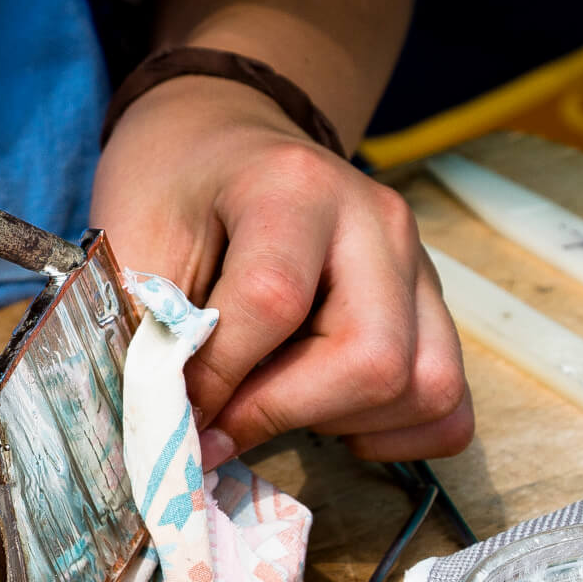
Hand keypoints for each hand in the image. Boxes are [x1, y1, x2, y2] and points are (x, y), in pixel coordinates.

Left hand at [92, 76, 473, 464]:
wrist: (219, 142)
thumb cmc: (171, 193)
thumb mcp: (133, 242)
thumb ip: (149, 333)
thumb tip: (170, 438)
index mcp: (293, 186)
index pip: (275, 302)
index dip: (219, 379)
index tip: (176, 411)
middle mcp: (376, 221)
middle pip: (373, 358)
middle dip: (286, 412)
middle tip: (223, 419)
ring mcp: (418, 264)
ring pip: (425, 389)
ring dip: (340, 423)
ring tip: (272, 400)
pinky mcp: (433, 308)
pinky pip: (449, 407)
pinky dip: (392, 434)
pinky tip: (326, 412)